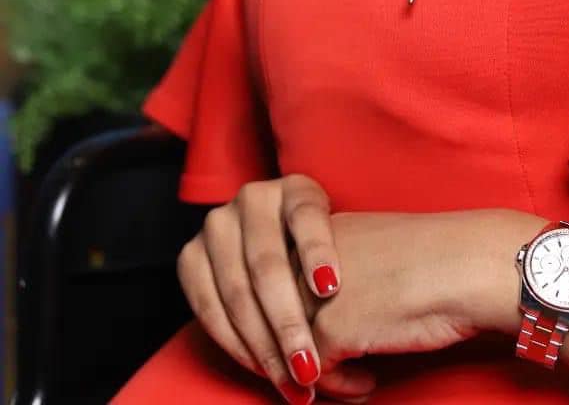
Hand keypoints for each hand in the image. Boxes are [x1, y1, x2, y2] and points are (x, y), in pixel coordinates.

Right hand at [177, 175, 374, 404]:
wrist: (274, 237)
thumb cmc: (323, 249)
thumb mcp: (341, 237)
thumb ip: (350, 258)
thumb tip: (376, 303)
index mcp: (294, 188)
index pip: (307, 217)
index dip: (317, 251)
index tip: (331, 288)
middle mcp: (252, 200)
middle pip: (267, 265)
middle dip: (288, 322)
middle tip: (310, 367)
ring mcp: (217, 227)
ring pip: (235, 292)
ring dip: (262, 344)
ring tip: (290, 381)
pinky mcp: (191, 258)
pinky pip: (208, 309)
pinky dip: (234, 343)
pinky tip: (260, 368)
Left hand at [298, 208, 541, 387]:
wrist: (470, 263)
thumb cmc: (438, 256)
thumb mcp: (376, 250)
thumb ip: (339, 271)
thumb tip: (321, 316)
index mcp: (318, 230)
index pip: (278, 281)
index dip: (291, 320)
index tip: (311, 343)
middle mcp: (306, 257)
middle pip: (274, 317)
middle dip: (293, 353)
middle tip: (320, 374)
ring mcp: (314, 293)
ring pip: (288, 350)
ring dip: (316, 374)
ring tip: (352, 380)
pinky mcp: (332, 328)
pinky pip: (316, 374)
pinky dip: (341, 387)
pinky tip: (368, 384)